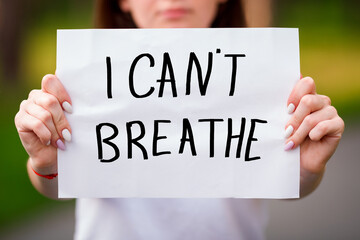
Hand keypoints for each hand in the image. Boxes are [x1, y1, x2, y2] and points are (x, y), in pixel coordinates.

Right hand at [15, 74, 71, 174]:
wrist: (53, 155)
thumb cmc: (65, 134)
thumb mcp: (71, 119)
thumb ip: (70, 106)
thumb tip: (80, 100)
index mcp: (49, 91)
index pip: (51, 81)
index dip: (62, 94)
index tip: (71, 110)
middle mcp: (36, 95)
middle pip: (50, 101)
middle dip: (62, 120)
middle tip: (68, 134)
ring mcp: (26, 106)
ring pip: (45, 115)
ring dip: (55, 131)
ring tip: (60, 140)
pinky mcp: (20, 119)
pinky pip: (36, 124)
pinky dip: (46, 135)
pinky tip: (49, 141)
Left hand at [285, 76, 344, 196]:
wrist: (299, 162)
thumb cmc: (289, 138)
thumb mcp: (283, 121)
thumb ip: (286, 104)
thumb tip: (289, 79)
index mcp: (307, 96)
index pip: (306, 82)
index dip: (295, 93)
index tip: (286, 108)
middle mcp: (321, 101)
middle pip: (307, 100)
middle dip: (294, 119)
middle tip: (286, 131)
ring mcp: (330, 113)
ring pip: (312, 117)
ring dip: (299, 132)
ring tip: (291, 142)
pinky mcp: (338, 125)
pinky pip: (324, 126)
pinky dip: (313, 134)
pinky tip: (310, 140)